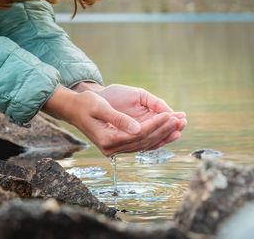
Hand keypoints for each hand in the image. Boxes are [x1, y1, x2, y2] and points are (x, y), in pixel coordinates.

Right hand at [42, 86, 179, 156]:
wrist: (73, 109)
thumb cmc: (86, 104)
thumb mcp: (100, 107)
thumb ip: (118, 119)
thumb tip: (137, 128)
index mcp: (107, 140)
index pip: (138, 134)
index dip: (155, 125)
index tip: (170, 115)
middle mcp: (112, 149)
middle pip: (144, 141)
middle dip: (163, 130)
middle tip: (180, 120)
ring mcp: (115, 149)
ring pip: (144, 144)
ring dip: (162, 136)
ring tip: (179, 127)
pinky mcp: (118, 145)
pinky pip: (140, 144)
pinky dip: (155, 139)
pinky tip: (167, 133)